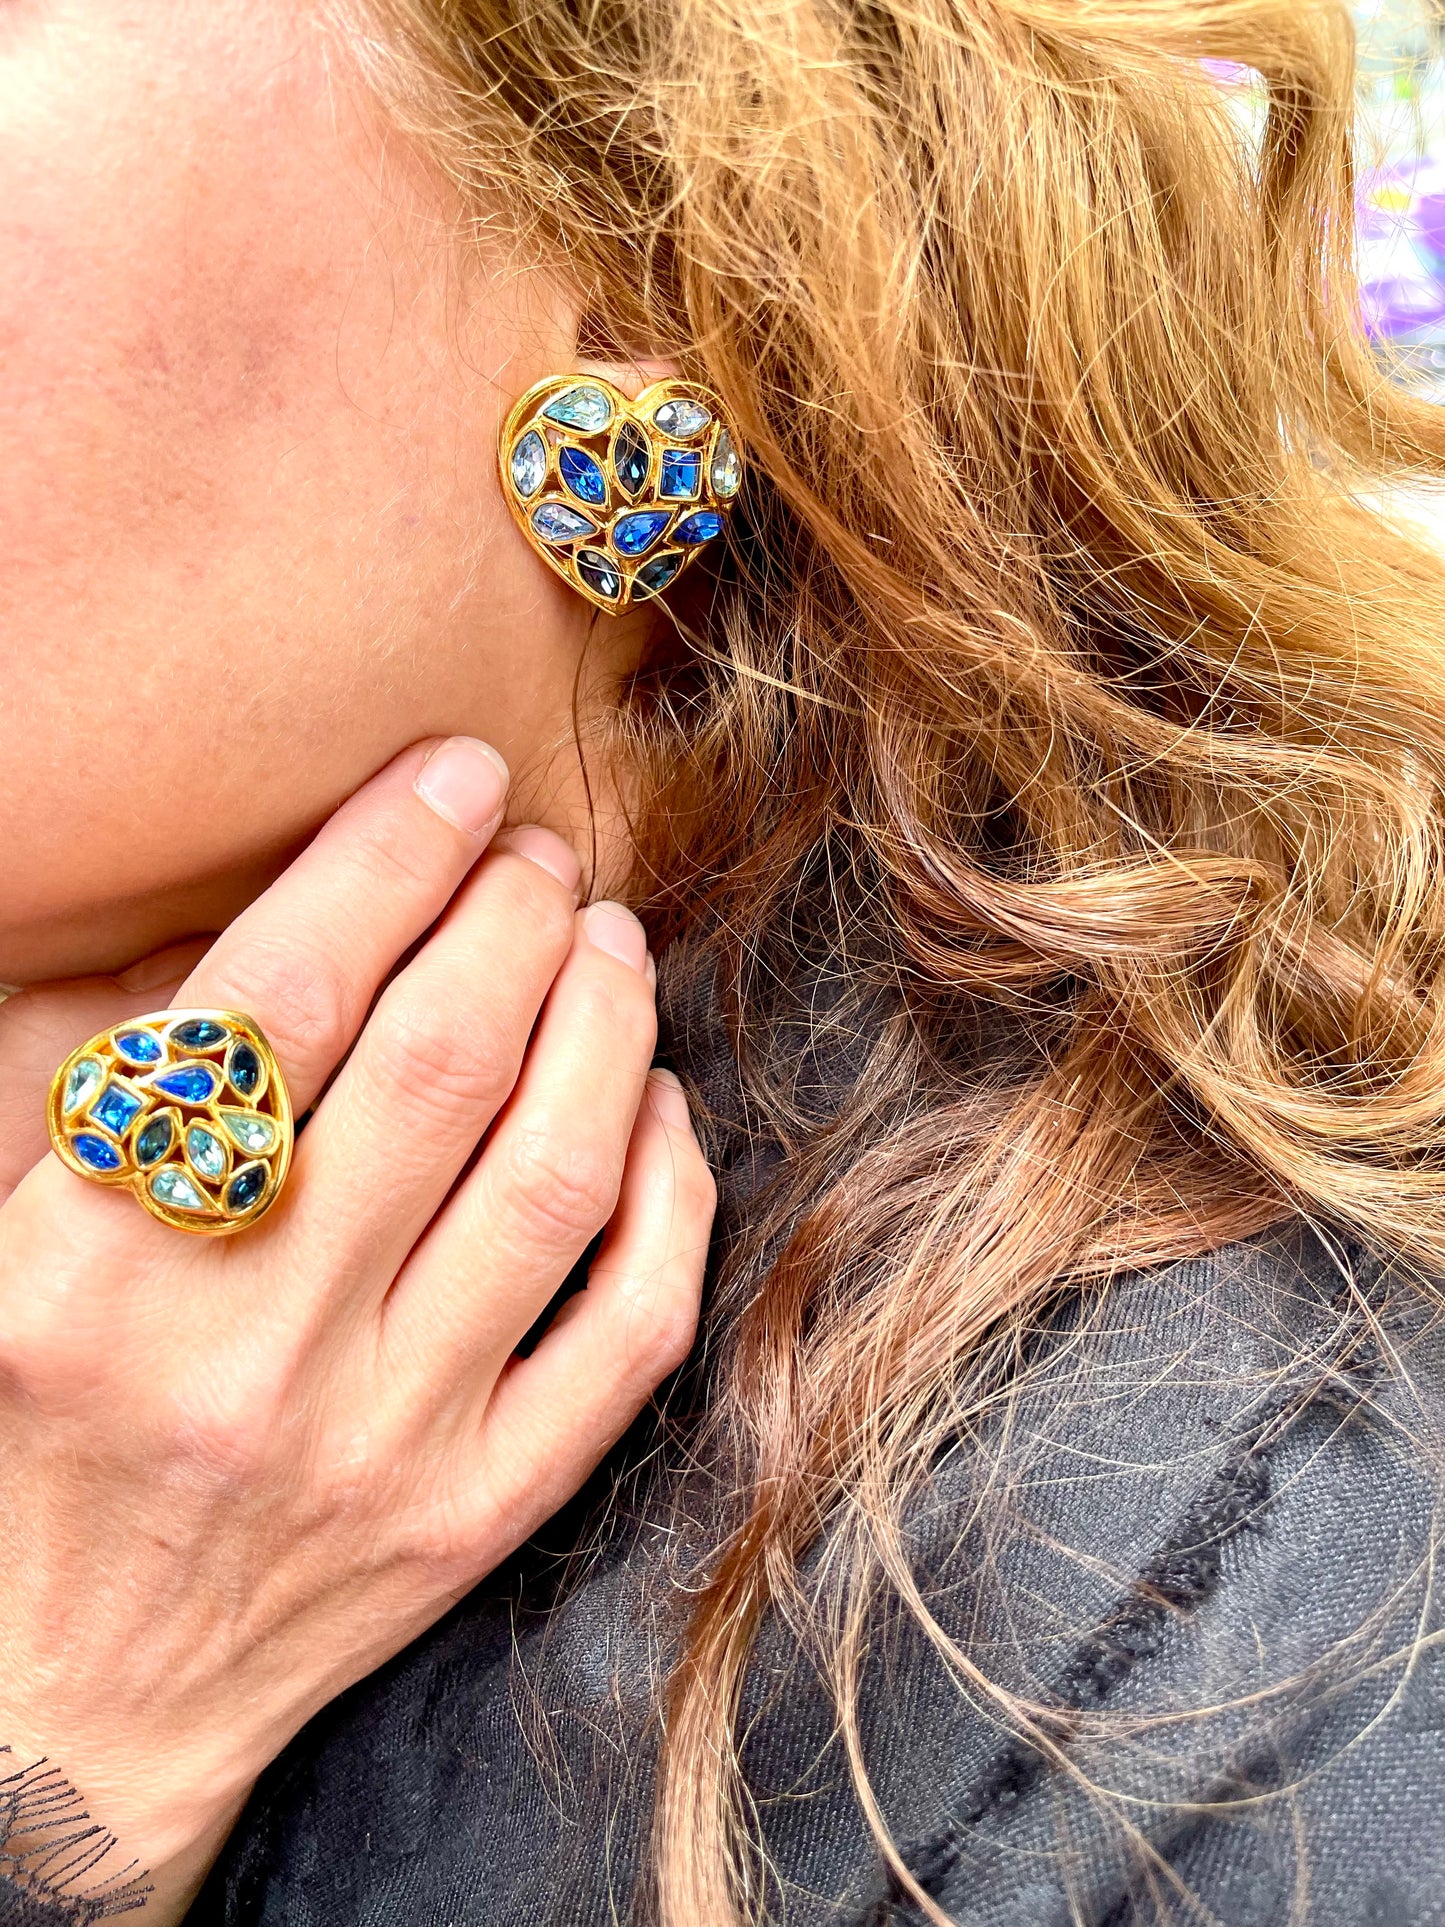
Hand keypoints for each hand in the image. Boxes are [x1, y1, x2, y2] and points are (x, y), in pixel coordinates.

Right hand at [0, 740, 713, 1919]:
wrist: (67, 1706)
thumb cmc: (28, 1435)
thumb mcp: (8, 1244)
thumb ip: (117, 1087)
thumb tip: (304, 914)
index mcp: (96, 1265)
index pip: (274, 1004)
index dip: (386, 860)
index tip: (453, 781)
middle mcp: (249, 1349)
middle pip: (442, 1066)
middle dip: (516, 918)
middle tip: (541, 856)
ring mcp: (385, 1440)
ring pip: (555, 1177)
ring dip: (608, 1024)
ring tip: (611, 941)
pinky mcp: (480, 1513)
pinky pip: (628, 1331)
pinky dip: (670, 1195)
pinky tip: (656, 1107)